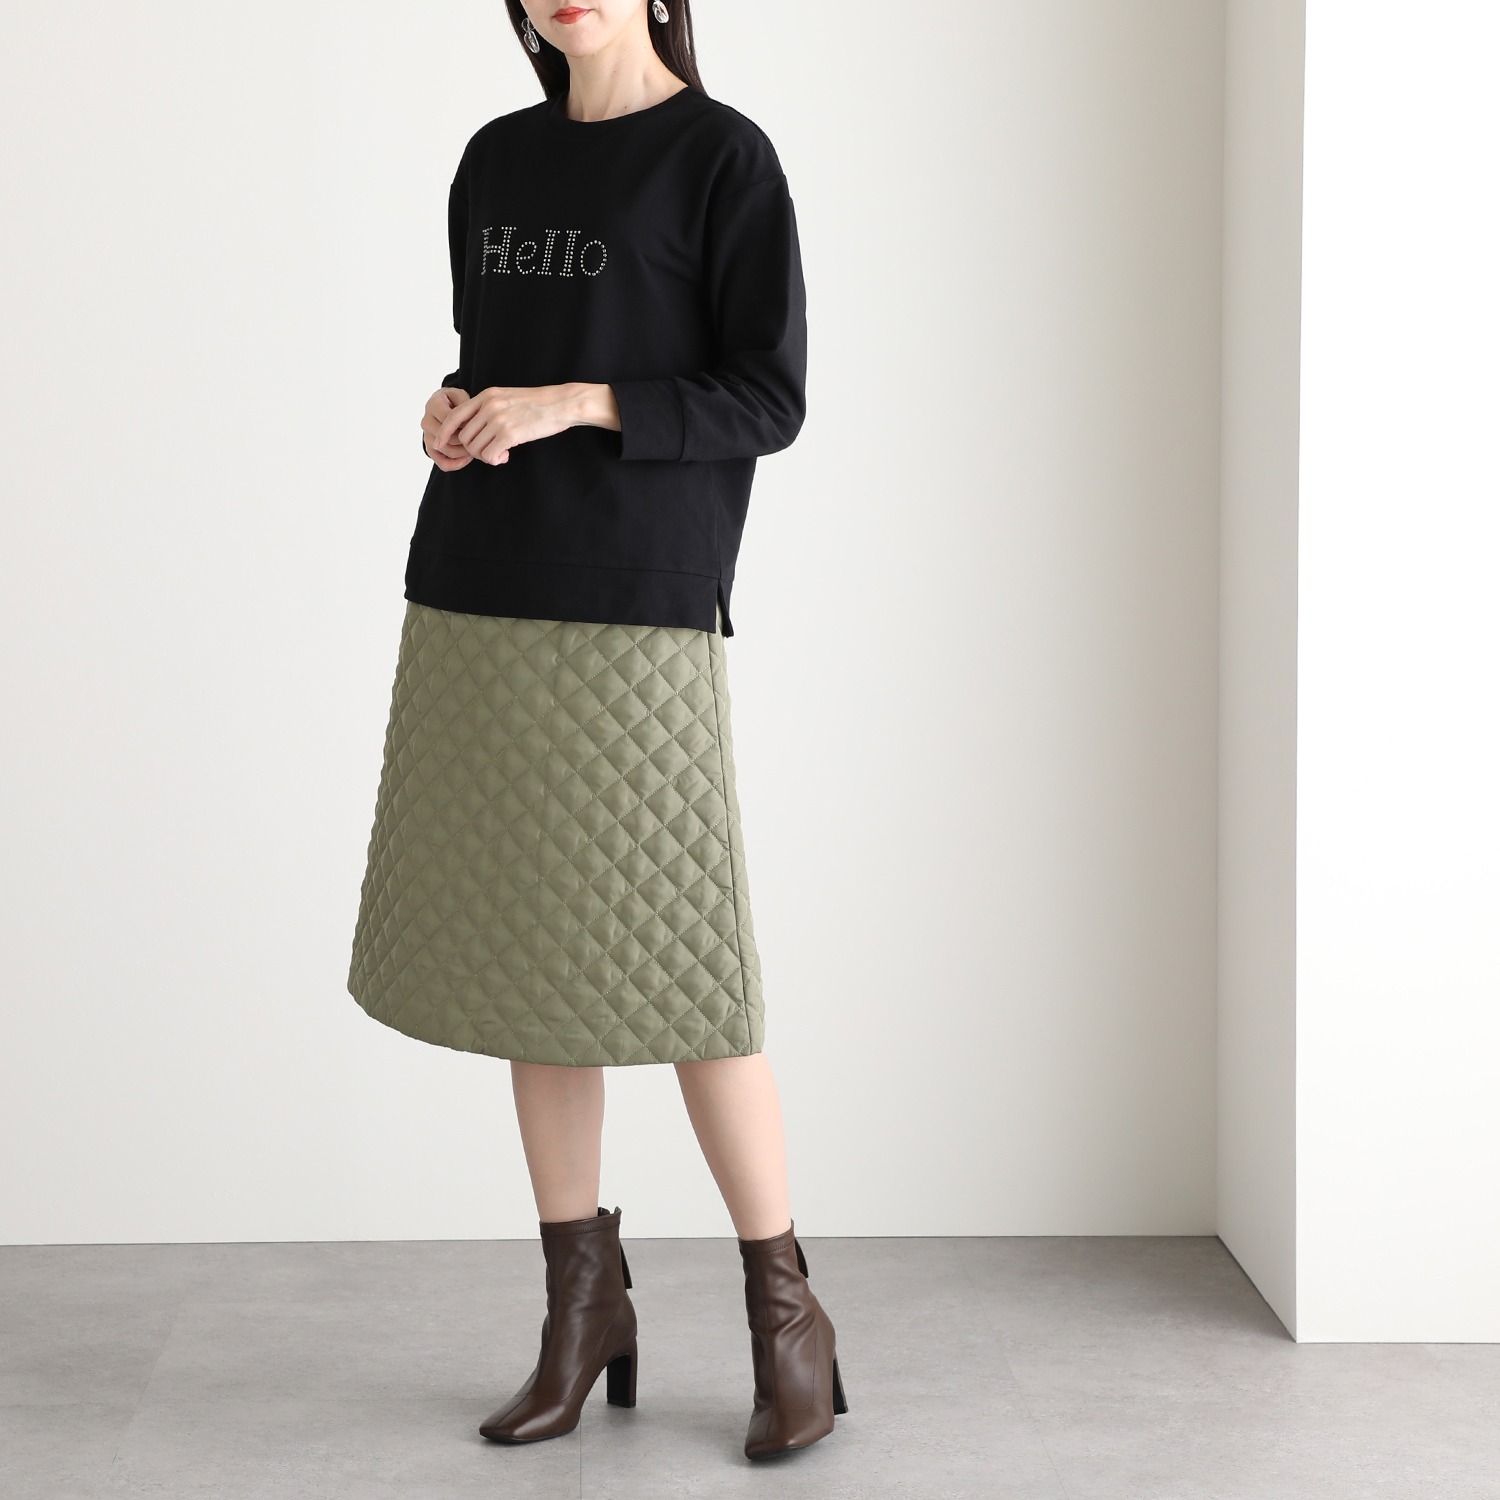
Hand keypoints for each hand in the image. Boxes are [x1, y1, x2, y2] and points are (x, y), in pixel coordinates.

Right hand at [423, 387, 473, 469]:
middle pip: (449, 437)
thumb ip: (466, 405)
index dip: (468, 424)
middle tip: (481, 440)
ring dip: (464, 452)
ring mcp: (427, 436)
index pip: (451, 419)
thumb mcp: (462, 396)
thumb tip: (471, 423)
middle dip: (467, 440)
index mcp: (433, 404)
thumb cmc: (457, 402)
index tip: (480, 425)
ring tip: (476, 447)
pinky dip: (456, 464)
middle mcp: (427, 421)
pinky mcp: (430, 449)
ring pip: (447, 450)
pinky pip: (442, 463)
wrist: (447, 407)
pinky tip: (468, 458)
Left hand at [433, 382, 619, 465]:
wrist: (561, 404)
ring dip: (485, 456)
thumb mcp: (508, 397)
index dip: (444, 433)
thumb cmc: (537, 404)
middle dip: (473, 450)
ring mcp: (498, 419)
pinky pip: (489, 455)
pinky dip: (495, 460)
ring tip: (501, 453)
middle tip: (489, 451)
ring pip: (475, 449)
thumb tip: (474, 428)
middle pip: (464, 437)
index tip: (439, 444)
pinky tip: (507, 455)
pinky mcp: (509, 434)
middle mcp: (489, 406)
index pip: (454, 415)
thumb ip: (489, 408)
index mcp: (486, 396)